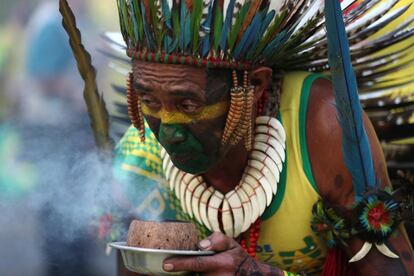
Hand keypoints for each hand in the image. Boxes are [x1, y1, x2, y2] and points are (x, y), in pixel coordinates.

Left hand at [162, 232, 281, 275]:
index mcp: (221, 263)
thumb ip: (217, 240)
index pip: (197, 263)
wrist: (250, 275)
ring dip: (187, 273)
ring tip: (183, 267)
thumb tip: (201, 245)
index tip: (166, 264)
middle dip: (181, 270)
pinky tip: (188, 271)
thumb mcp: (231, 244)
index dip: (181, 264)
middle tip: (169, 265)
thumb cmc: (236, 257)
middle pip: (192, 274)